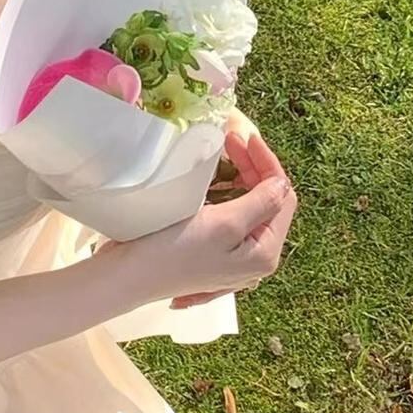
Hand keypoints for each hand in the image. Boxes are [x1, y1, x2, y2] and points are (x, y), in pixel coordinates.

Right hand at [170, 118, 289, 309]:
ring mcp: (233, 256)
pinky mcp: (213, 251)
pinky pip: (230, 215)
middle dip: (253, 166)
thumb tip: (283, 183)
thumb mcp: (224, 225)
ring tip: (221, 154)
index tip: (244, 136)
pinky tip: (212, 179)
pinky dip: (225, 192)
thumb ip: (260, 203)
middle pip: (266, 201)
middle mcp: (254, 258)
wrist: (128, 276)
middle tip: (229, 139)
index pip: (282, 197)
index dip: (267, 163)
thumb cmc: (174, 251)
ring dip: (239, 177)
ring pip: (248, 206)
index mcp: (264, 253)